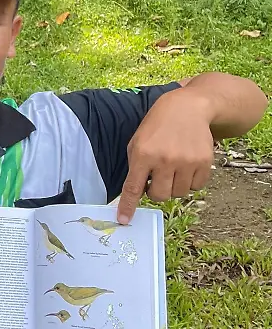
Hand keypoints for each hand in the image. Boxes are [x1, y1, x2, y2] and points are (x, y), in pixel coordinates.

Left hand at [117, 88, 214, 223]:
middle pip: (159, 196)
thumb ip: (136, 166)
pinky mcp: (205, 162)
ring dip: (174, 186)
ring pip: (178, 193)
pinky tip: (186, 165)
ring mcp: (187, 161)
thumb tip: (136, 194)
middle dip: (156, 191)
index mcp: (143, 154)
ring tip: (172, 168)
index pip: (133, 187)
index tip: (123, 220)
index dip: (128, 206)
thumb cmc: (157, 126)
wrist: (188, 108)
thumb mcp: (137, 141)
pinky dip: (190, 181)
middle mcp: (165, 159)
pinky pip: (196, 187)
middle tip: (157, 177)